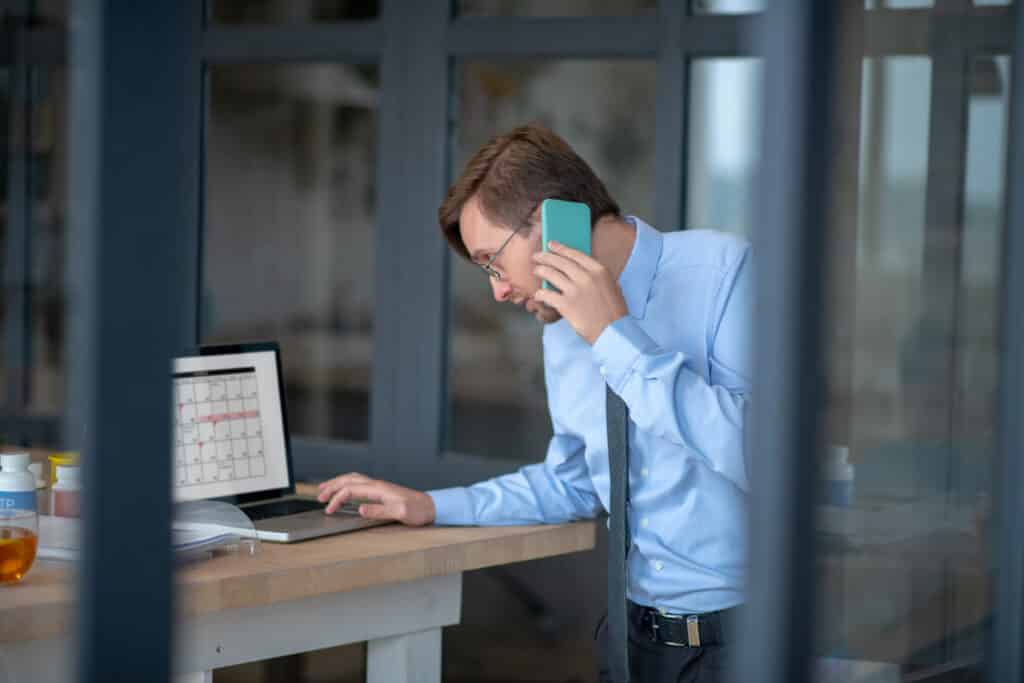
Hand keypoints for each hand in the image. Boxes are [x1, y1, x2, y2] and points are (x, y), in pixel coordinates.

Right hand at [316, 472, 435, 525]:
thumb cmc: (417, 511)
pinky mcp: (382, 490)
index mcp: (378, 489)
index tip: (328, 510)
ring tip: (325, 489)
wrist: (430, 507)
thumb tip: (360, 508)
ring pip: (353, 479)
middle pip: (349, 480)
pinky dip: (347, 484)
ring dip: (338, 482)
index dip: (337, 499)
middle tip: (319, 496)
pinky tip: (345, 490)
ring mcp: (379, 486)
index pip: (351, 490)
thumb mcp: (399, 513)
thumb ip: (379, 511)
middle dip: (332, 486)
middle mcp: (377, 485)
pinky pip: (359, 483)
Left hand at [531, 241, 628, 343]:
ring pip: (551, 274)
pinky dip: (540, 294)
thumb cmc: (614, 312)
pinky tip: (538, 294)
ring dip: (541, 271)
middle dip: (546, 257)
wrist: (614, 332)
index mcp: (599, 271)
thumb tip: (585, 271)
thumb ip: (598, 277)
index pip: (575, 254)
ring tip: (536, 270)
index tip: (552, 245)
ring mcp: (575, 290)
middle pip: (560, 262)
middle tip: (537, 256)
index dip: (561, 248)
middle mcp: (586, 277)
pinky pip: (547, 294)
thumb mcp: (612, 287)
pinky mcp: (566, 304)